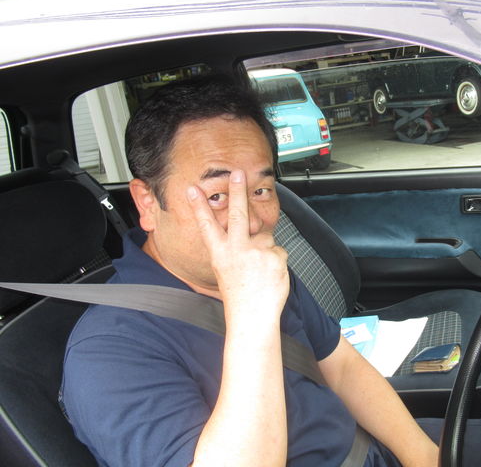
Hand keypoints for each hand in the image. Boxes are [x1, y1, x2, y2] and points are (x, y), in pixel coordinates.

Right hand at [186, 170, 288, 329]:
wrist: (253, 316)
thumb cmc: (239, 294)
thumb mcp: (226, 269)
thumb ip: (236, 248)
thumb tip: (251, 230)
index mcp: (221, 253)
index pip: (207, 225)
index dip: (199, 206)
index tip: (192, 189)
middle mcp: (237, 250)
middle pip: (238, 213)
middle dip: (237, 191)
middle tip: (238, 173)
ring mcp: (257, 252)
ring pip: (266, 236)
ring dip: (265, 248)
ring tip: (260, 269)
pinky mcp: (275, 256)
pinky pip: (279, 250)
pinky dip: (276, 260)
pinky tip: (270, 274)